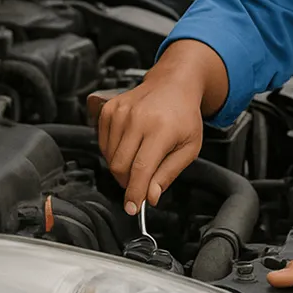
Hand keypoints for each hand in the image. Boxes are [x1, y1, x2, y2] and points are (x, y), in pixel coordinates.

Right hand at [95, 40, 227, 214]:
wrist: (174, 84)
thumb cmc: (184, 116)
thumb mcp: (189, 148)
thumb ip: (168, 173)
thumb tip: (151, 196)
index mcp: (161, 129)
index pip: (141, 169)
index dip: (134, 193)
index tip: (132, 208)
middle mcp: (138, 119)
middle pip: (120, 166)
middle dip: (128, 182)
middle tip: (141, 181)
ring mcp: (121, 112)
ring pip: (109, 156)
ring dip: (121, 167)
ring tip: (139, 157)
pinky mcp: (110, 109)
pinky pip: (102, 142)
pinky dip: (112, 152)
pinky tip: (129, 145)